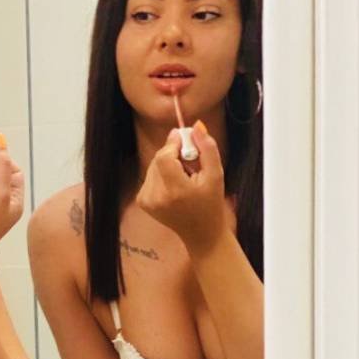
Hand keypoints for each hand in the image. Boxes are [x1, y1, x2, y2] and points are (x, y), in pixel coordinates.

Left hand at [136, 119, 231, 255]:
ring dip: (168, 164)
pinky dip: (161, 175)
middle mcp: (156, 197)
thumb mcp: (216, 174)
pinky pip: (150, 177)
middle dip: (173, 153)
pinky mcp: (142, 202)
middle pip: (158, 159)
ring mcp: (146, 201)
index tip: (185, 137)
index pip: (164, 156)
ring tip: (185, 176)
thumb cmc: (211, 203)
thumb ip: (207, 148)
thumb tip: (196, 126)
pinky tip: (175, 185)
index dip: (173, 143)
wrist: (200, 232)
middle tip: (191, 160)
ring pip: (153, 166)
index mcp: (175, 191)